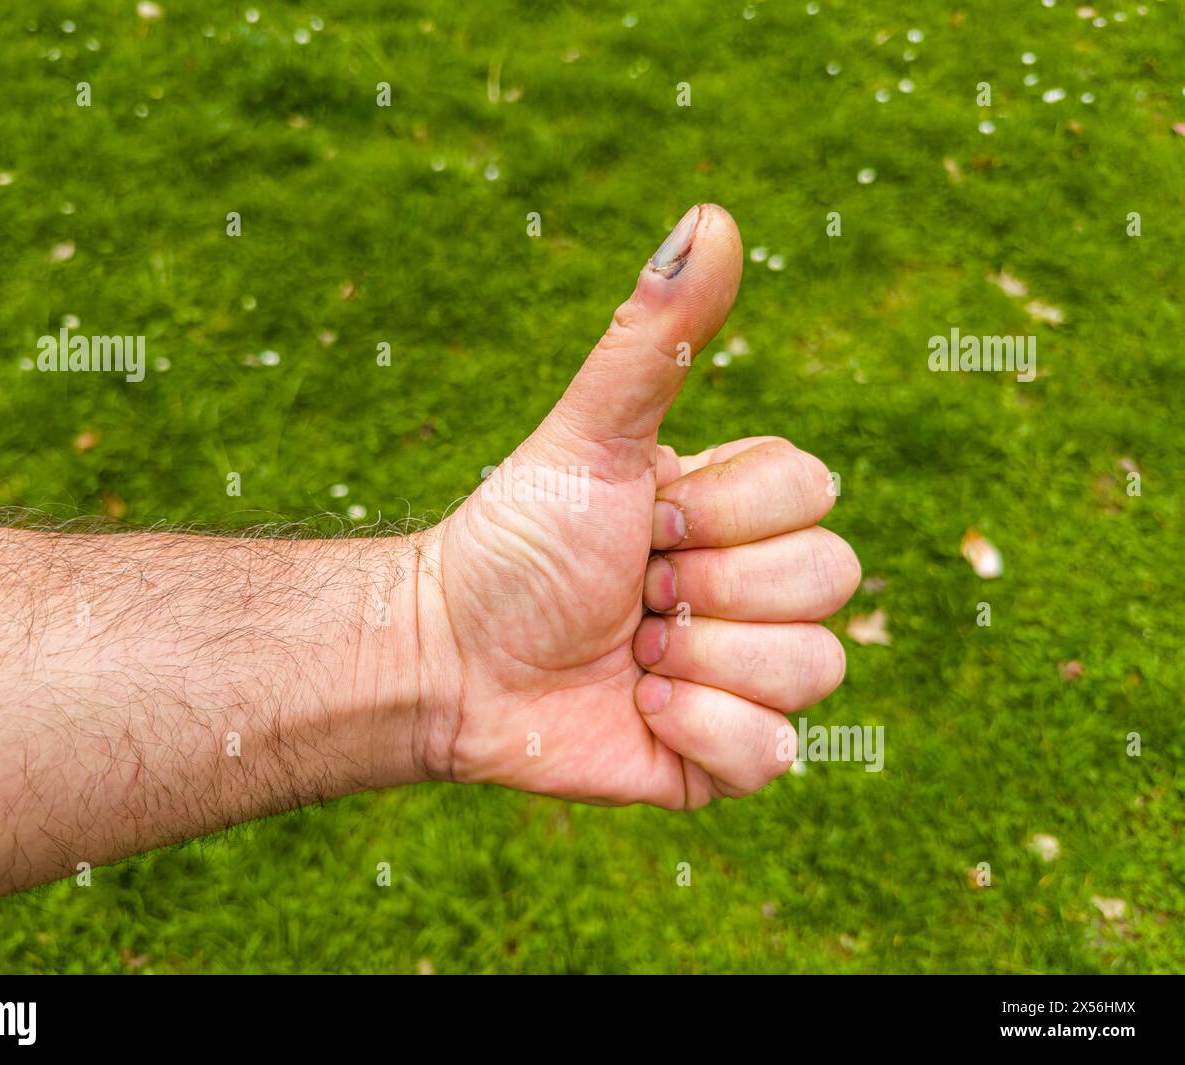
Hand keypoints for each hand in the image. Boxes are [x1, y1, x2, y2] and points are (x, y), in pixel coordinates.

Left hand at [415, 204, 860, 808]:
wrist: (449, 657)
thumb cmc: (515, 539)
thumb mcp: (588, 436)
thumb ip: (653, 339)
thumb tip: (712, 216)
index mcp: (742, 510)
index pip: (817, 492)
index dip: (725, 511)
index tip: (643, 519)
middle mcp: (759, 588)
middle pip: (832, 578)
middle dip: (708, 586)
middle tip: (634, 591)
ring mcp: (750, 676)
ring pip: (816, 668)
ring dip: (700, 662)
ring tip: (632, 654)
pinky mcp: (727, 758)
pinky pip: (774, 754)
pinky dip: (697, 734)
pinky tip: (639, 713)